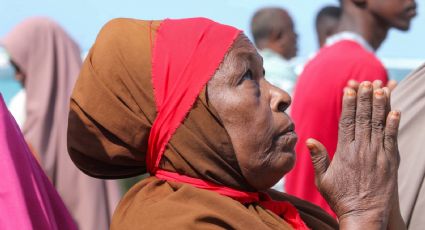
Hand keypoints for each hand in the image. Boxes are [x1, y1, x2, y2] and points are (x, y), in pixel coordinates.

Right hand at [307, 81, 400, 228]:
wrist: (363, 215)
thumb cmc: (340, 198)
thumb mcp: (323, 180)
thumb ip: (318, 158)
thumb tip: (309, 139)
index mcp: (344, 152)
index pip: (346, 121)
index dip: (348, 103)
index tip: (349, 89)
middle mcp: (361, 150)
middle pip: (362, 118)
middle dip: (364, 98)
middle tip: (366, 82)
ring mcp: (377, 155)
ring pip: (377, 124)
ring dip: (380, 105)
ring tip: (381, 88)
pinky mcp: (390, 162)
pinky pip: (391, 139)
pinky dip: (393, 124)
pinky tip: (395, 111)